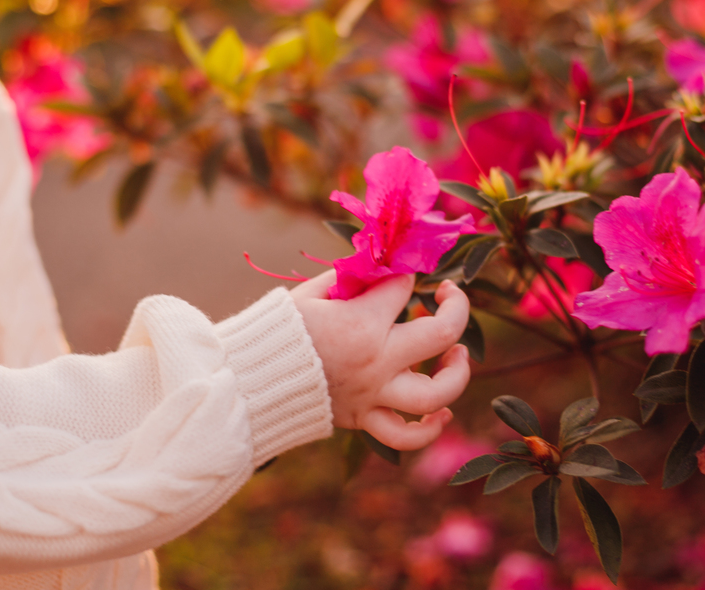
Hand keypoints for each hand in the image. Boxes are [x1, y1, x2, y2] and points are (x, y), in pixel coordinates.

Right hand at [290, 271, 470, 450]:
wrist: (247, 383)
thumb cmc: (275, 332)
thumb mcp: (309, 294)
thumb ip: (347, 279)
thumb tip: (375, 267)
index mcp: (360, 323)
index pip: (403, 288)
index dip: (405, 274)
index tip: (399, 272)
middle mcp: (375, 361)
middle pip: (441, 334)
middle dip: (455, 308)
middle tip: (448, 297)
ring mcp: (373, 395)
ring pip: (436, 393)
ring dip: (457, 372)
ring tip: (457, 354)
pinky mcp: (362, 419)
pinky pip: (405, 436)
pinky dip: (429, 429)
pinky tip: (441, 413)